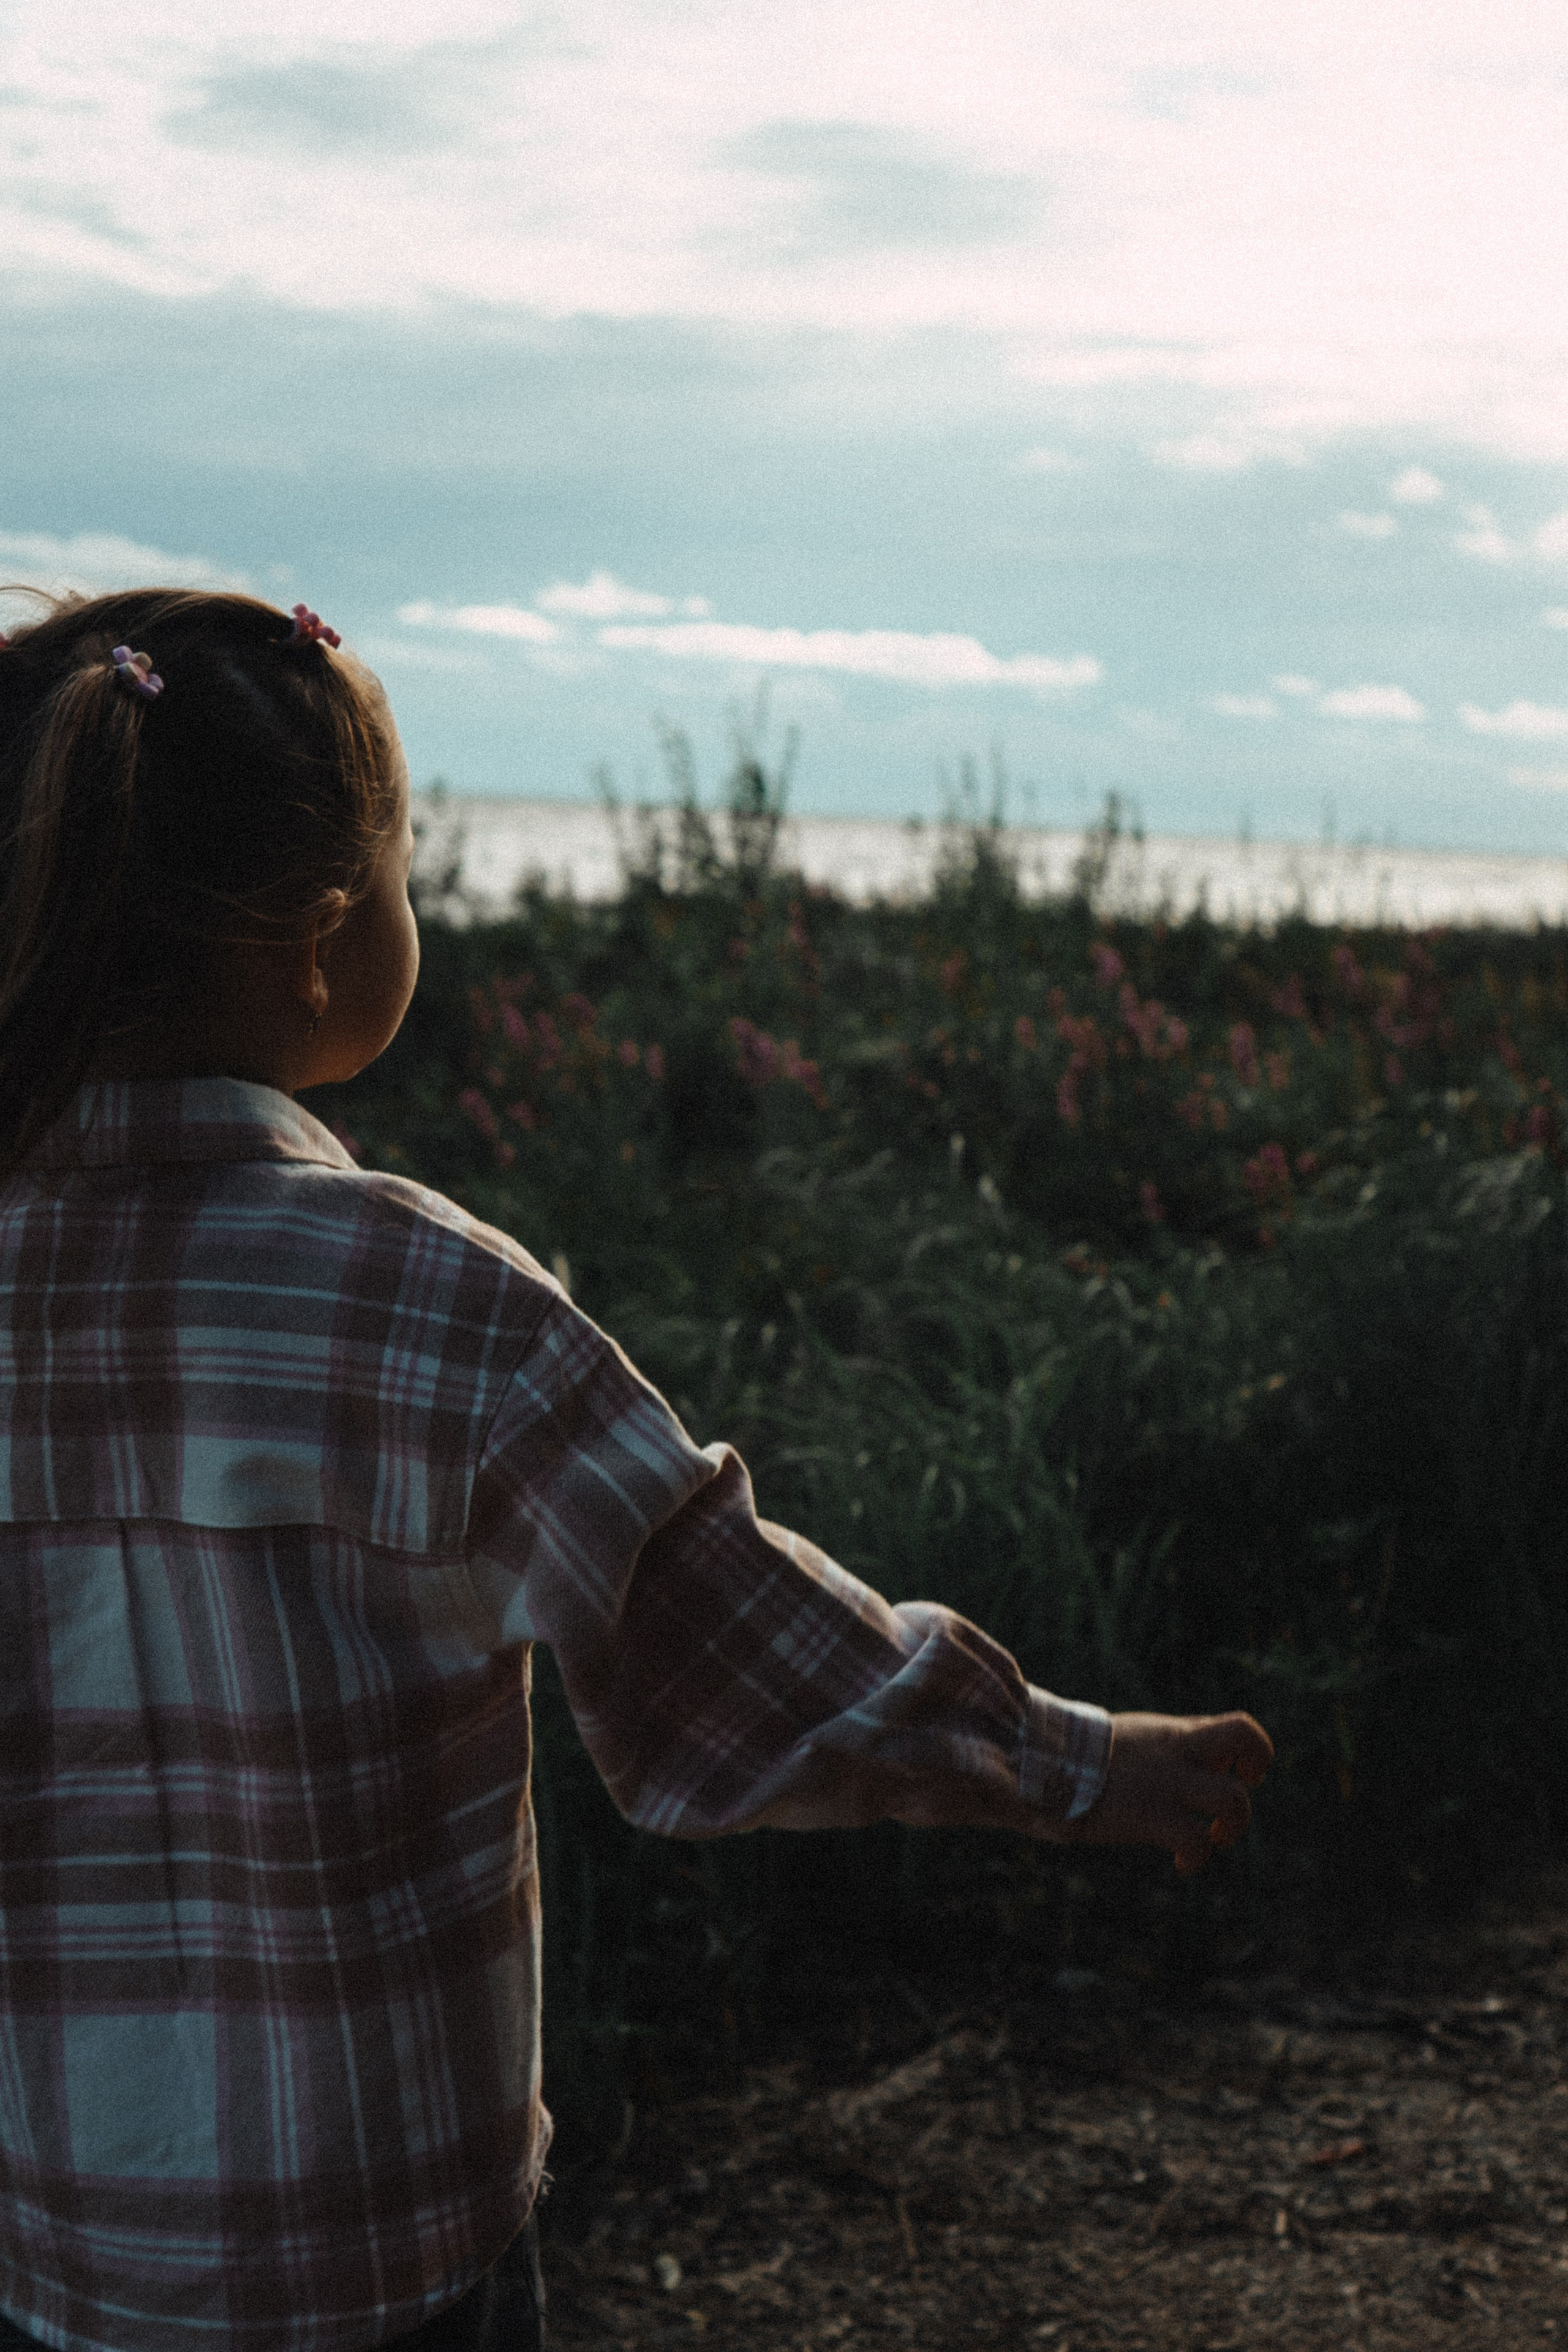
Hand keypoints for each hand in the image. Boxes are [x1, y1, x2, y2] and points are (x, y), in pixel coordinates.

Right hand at [1069, 1711, 1272, 1873]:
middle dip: (1254, 1773)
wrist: (1045, 1764)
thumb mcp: (1137, 1738)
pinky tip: (1182, 1863)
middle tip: (1234, 1803)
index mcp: (1175, 1734)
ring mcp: (1167, 1784)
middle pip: (1245, 1741)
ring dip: (1233, 1826)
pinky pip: (1195, 1842)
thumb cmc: (1088, 1758)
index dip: (1255, 1751)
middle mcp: (1178, 1753)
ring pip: (1233, 1799)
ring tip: (1212, 1838)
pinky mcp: (1151, 1817)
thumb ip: (1173, 1745)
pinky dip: (1197, 1858)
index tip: (1240, 1772)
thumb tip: (1198, 1761)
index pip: (1239, 1726)